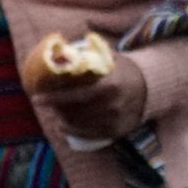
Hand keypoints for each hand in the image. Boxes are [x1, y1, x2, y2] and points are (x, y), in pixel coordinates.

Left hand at [28, 52, 147, 142]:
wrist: (151, 86)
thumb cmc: (122, 69)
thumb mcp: (107, 58)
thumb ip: (85, 55)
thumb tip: (57, 52)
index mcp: (109, 86)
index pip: (75, 96)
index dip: (54, 98)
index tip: (36, 99)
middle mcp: (113, 106)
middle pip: (75, 112)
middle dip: (56, 108)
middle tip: (47, 102)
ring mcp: (115, 121)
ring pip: (79, 125)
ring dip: (63, 119)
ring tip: (56, 112)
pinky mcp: (117, 131)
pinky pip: (89, 135)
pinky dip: (72, 131)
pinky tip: (63, 125)